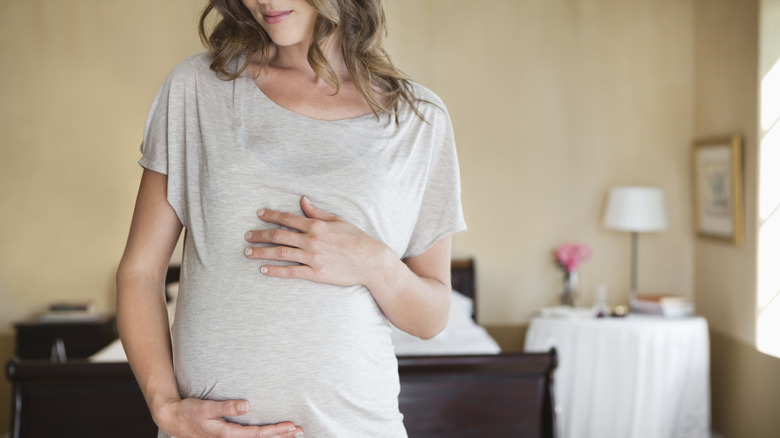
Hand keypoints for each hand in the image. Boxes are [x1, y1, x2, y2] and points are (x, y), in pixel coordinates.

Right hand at [155, 398, 303, 437]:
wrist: (173, 420)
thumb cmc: (189, 413)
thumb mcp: (207, 407)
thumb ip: (226, 407)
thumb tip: (247, 405)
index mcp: (226, 435)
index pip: (257, 435)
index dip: (276, 431)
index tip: (291, 426)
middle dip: (281, 436)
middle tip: (300, 431)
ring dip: (275, 437)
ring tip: (292, 433)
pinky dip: (263, 437)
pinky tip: (271, 434)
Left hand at [244, 197, 394, 286]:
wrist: (371, 262)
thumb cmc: (356, 239)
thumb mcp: (338, 221)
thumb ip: (317, 212)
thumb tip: (303, 200)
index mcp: (316, 225)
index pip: (288, 218)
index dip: (270, 215)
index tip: (258, 214)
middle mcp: (312, 240)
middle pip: (279, 235)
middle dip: (260, 235)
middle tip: (247, 236)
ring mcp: (313, 258)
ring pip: (280, 253)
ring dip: (262, 252)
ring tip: (248, 253)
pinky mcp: (316, 273)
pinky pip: (291, 272)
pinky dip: (275, 271)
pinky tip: (263, 269)